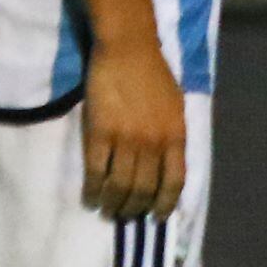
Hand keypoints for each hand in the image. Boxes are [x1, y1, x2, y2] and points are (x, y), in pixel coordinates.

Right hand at [83, 41, 185, 221]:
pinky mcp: (99, 134)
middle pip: (144, 190)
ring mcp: (126, 140)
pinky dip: (93, 190)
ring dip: (113, 204)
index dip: (165, 204)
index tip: (157, 217)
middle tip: (125, 216)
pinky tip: (90, 197)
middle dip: (135, 209)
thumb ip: (173, 136)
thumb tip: (168, 165)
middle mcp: (153, 143)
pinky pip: (96, 172)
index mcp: (176, 136)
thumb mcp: (176, 107)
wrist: (128, 49)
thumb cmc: (153, 74)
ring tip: (107, 211)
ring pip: (120, 186)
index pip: (175, 182)